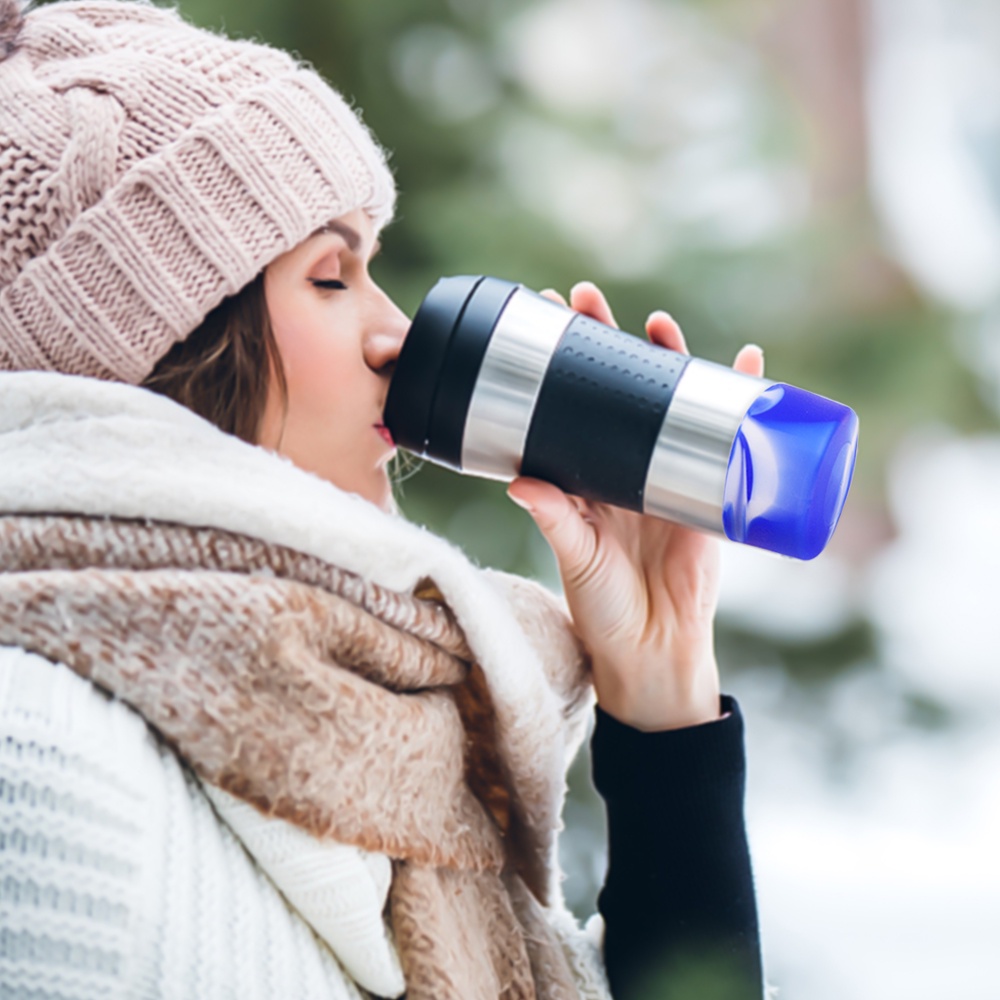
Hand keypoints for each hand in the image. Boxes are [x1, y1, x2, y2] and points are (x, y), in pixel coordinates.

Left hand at [507, 282, 763, 731]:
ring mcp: (668, 473)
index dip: (559, 363)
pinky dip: (744, 398)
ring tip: (660, 322)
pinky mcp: (712, 489)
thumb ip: (554, 521)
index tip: (544, 317)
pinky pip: (732, 434)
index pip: (568, 403)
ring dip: (671, 357)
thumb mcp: (576, 559)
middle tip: (589, 299)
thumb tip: (519, 481)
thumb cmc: (603, 608)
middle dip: (607, 342)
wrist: (655, 650)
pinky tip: (748, 361)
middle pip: (617, 389)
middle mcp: (623, 465)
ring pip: (672, 401)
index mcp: (583, 476)